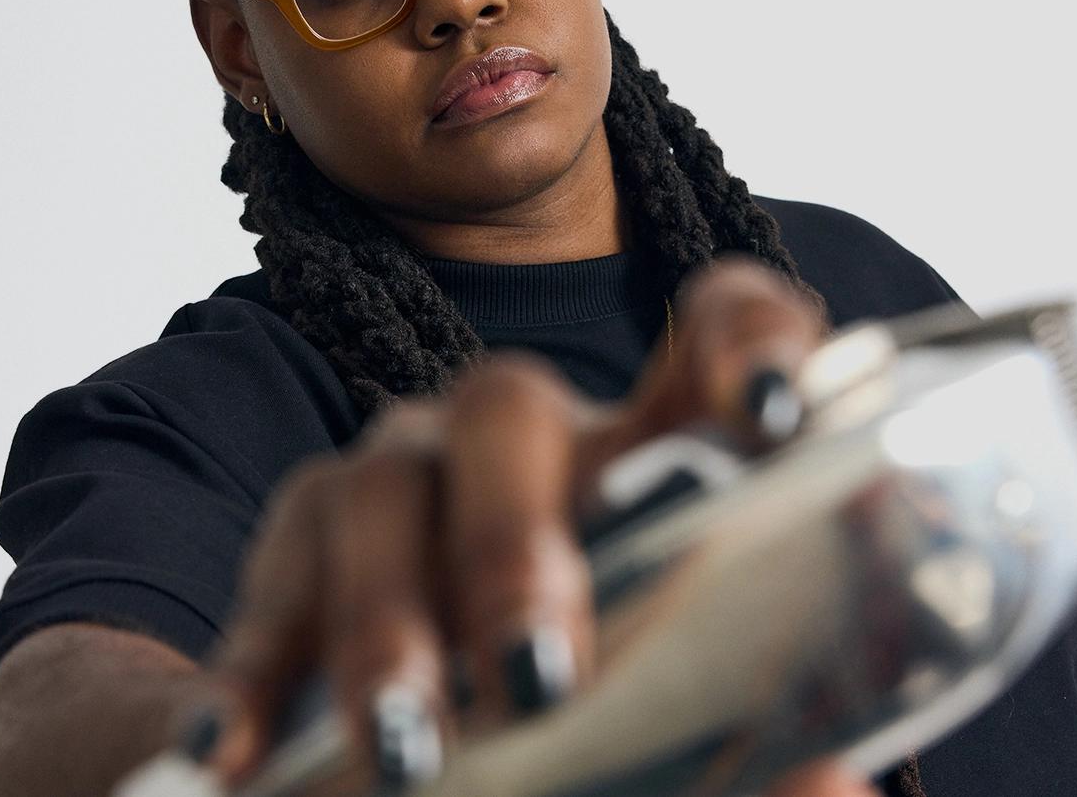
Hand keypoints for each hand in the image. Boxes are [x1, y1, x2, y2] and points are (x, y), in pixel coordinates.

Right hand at [187, 255, 845, 792]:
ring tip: (406, 753)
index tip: (771, 418)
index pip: (718, 326)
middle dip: (513, 539)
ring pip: (378, 488)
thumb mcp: (679, 736)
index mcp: (651, 453)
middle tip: (539, 677)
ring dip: (388, 625)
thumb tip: (834, 785)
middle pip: (504, 409)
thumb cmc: (596, 721)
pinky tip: (241, 761)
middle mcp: (518, 440)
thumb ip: (756, 758)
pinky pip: (270, 586)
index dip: (745, 344)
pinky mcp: (298, 545)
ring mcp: (399, 477)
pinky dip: (257, 676)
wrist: (434, 735)